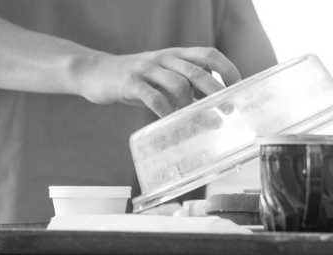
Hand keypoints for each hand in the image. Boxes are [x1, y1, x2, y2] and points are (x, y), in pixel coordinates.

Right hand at [75, 47, 241, 115]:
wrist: (95, 72)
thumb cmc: (136, 80)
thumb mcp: (164, 77)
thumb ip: (188, 88)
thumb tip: (216, 109)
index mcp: (176, 55)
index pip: (209, 55)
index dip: (227, 69)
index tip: (238, 88)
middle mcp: (164, 58)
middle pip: (197, 71)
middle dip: (216, 91)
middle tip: (227, 110)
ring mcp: (147, 69)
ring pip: (178, 84)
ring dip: (190, 106)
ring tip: (196, 122)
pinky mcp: (130, 82)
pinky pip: (153, 97)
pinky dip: (165, 111)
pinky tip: (170, 122)